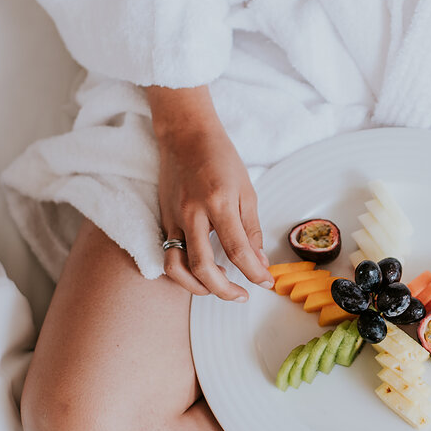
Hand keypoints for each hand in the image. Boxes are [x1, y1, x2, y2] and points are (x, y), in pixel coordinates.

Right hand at [148, 85, 273, 299]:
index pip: (238, 250)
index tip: (266, 282)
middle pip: (203, 268)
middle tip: (242, 295)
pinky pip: (169, 255)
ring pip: (176, 268)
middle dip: (224, 290)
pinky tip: (202, 271)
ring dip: (197, 287)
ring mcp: (173, 218)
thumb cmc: (219, 157)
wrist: (185, 135)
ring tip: (218, 286)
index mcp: (219, 203)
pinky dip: (185, 272)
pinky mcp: (164, 220)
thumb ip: (252, 229)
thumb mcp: (246, 190)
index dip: (254, 273)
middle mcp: (192, 214)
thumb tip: (259, 261)